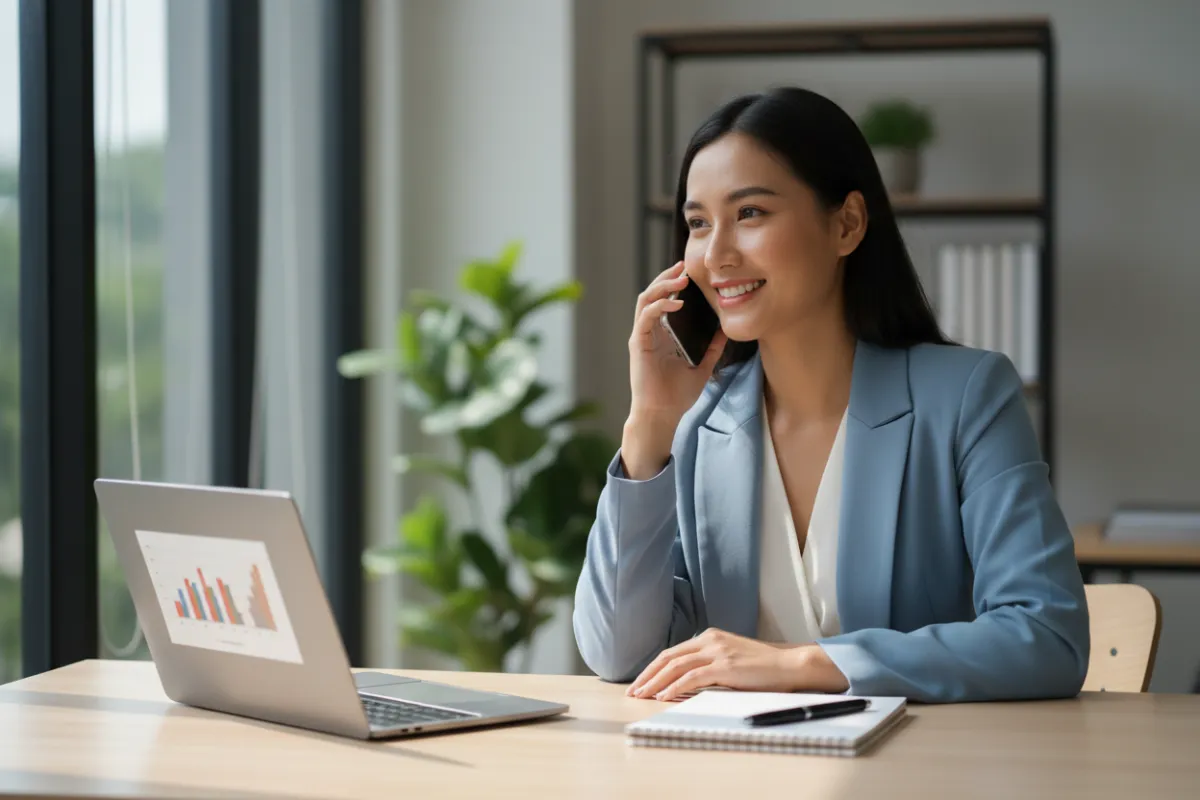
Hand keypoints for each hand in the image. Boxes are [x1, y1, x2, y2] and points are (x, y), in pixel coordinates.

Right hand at [623, 262, 726, 478]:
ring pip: (645, 300)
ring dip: (662, 285)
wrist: (663, 415)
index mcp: (661, 336)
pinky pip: (645, 317)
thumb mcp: (703, 367)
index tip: (689, 272)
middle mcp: (649, 332)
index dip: (673, 284)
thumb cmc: (677, 396)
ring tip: (680, 278)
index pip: (663, 301)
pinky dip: (660, 306)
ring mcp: (642, 337)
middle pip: (652, 294)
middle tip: (683, 265)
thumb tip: (726, 331)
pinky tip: (677, 302)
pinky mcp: (638, 344)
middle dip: (666, 277)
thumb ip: (712, 349)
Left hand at [626, 628, 849, 701]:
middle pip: (668, 656)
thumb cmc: (762, 667)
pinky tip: (663, 696)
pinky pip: (692, 676)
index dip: (653, 667)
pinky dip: (674, 687)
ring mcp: (717, 651)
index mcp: (709, 636)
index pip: (672, 652)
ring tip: (642, 695)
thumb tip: (686, 680)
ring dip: (655, 682)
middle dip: (647, 674)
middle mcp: (709, 640)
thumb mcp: (731, 658)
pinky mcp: (724, 666)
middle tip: (632, 690)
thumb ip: (710, 663)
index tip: (640, 681)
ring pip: (675, 666)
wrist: (789, 664)